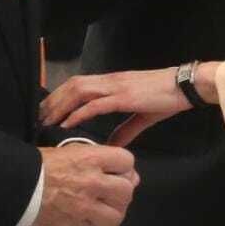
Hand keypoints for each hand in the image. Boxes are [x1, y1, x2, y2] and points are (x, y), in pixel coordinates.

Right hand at [33, 144, 139, 225]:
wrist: (18, 185)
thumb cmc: (43, 164)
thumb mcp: (73, 151)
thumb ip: (102, 159)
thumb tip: (131, 175)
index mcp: (91, 159)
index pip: (127, 161)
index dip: (124, 166)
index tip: (116, 171)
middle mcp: (93, 182)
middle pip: (126, 190)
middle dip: (122, 190)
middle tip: (110, 192)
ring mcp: (85, 206)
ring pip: (118, 214)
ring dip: (113, 211)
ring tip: (103, 208)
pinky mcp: (76, 225)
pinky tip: (94, 221)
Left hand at [42, 67, 213, 146]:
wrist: (185, 87)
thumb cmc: (166, 98)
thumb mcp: (142, 116)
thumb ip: (124, 130)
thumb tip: (110, 145)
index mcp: (113, 83)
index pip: (79, 84)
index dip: (61, 96)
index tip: (48, 110)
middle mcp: (110, 81)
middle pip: (73, 85)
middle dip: (54, 100)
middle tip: (39, 117)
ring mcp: (115, 87)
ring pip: (78, 91)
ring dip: (60, 105)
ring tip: (47, 120)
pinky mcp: (123, 96)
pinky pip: (95, 104)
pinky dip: (78, 113)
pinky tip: (67, 123)